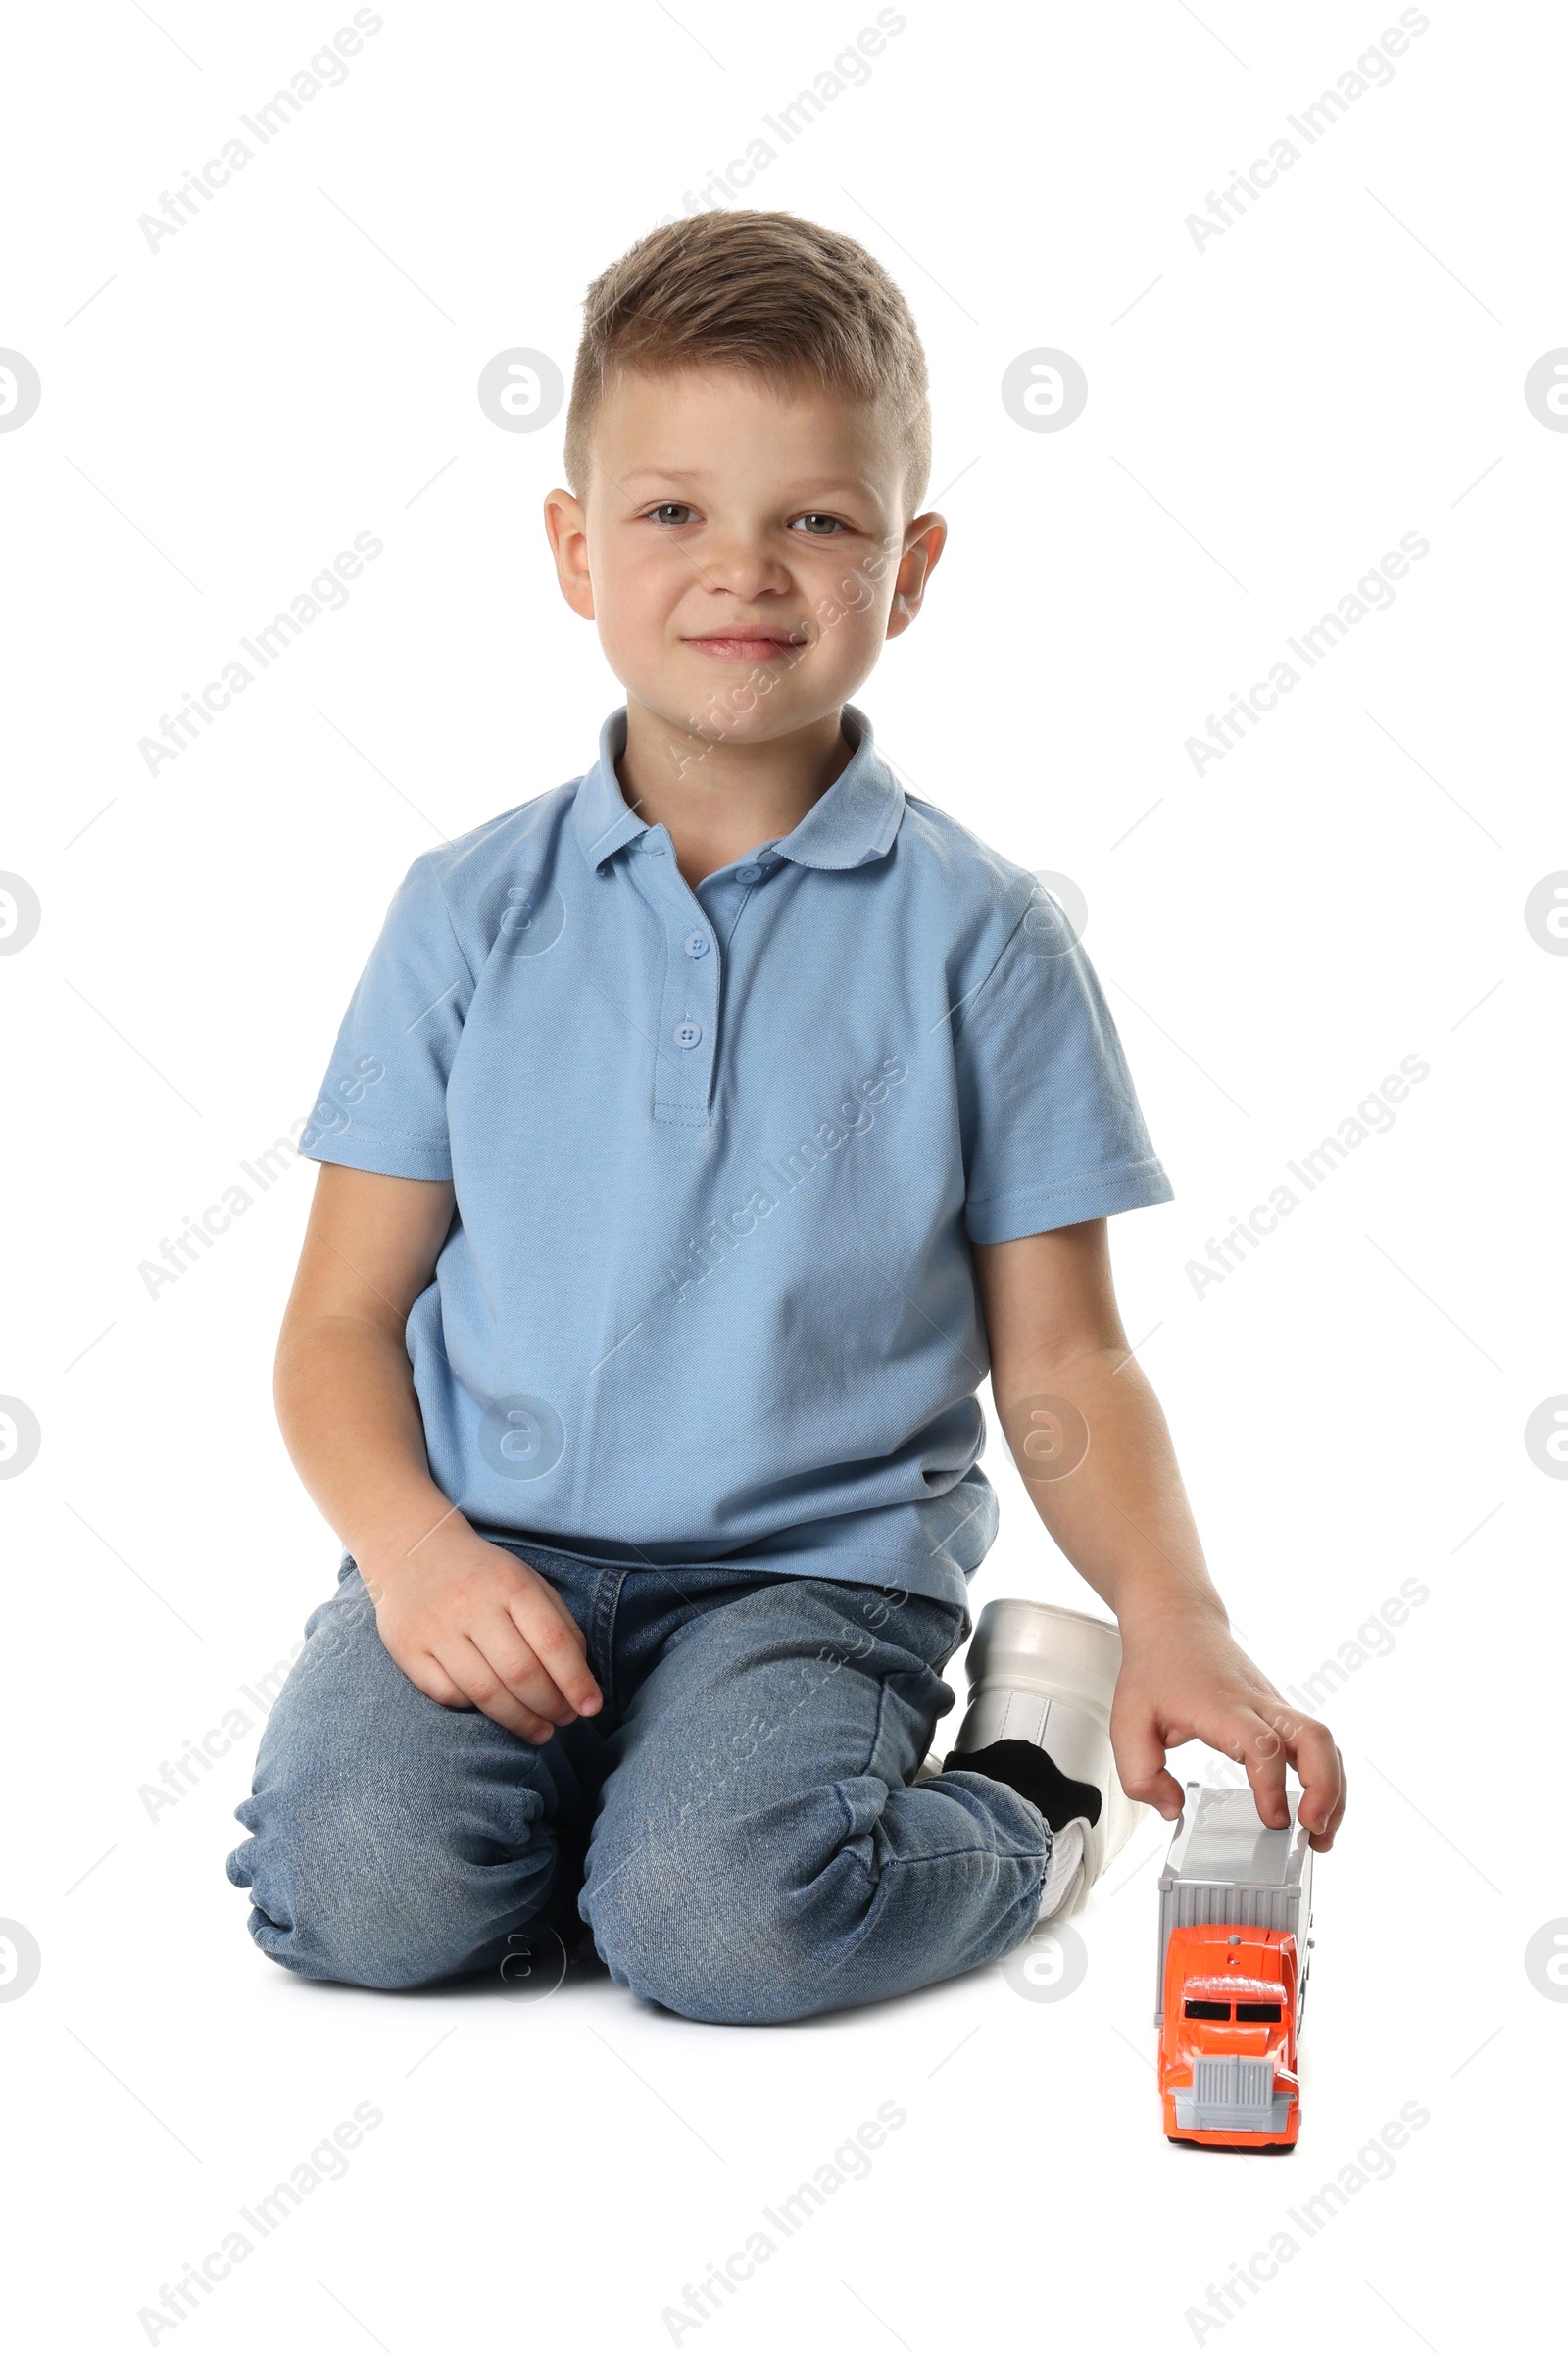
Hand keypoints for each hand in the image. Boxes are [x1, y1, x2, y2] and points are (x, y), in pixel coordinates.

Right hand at [363, 1521, 601, 1741]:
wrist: (414, 1552)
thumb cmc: (485, 1576)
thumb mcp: (528, 1582)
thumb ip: (559, 1623)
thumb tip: (580, 1678)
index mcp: (510, 1584)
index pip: (551, 1640)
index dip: (575, 1680)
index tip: (591, 1707)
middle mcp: (472, 1605)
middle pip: (520, 1672)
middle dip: (550, 1705)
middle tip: (564, 1720)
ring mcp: (436, 1629)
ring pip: (485, 1691)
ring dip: (519, 1720)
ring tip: (540, 1732)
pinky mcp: (408, 1650)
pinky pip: (448, 1695)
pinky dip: (475, 1709)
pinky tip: (492, 1709)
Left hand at [1110, 1601, 1344, 1851]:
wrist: (1176, 1618)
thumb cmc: (1156, 1665)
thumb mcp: (1128, 1721)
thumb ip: (1141, 1775)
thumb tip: (1173, 1809)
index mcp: (1222, 1706)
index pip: (1262, 1744)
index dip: (1272, 1785)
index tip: (1272, 1819)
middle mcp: (1257, 1703)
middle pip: (1313, 1738)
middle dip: (1324, 1789)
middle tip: (1312, 1830)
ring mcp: (1273, 1705)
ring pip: (1324, 1741)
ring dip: (1333, 1790)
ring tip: (1321, 1833)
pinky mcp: (1279, 1711)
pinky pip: (1316, 1743)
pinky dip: (1325, 1778)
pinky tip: (1316, 1809)